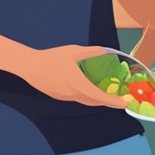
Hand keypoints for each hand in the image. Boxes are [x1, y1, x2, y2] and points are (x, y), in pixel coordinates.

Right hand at [11, 45, 126, 108]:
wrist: (30, 66)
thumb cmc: (52, 58)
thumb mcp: (74, 51)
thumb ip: (91, 52)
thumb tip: (106, 51)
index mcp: (78, 84)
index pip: (100, 97)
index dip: (114, 101)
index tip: (125, 103)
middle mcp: (73, 94)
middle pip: (94, 101)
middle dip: (108, 101)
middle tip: (120, 98)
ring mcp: (65, 97)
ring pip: (85, 101)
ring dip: (97, 99)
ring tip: (108, 93)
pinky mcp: (59, 97)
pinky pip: (77, 98)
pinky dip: (87, 96)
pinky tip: (89, 88)